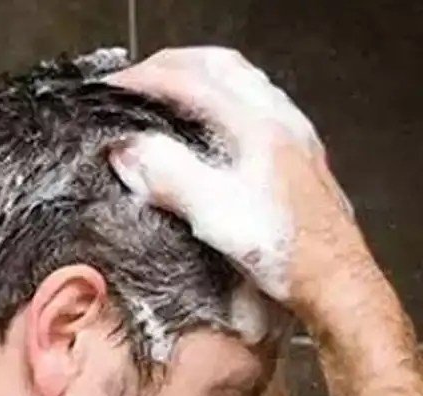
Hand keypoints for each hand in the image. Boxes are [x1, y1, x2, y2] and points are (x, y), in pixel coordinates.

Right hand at [103, 47, 374, 317]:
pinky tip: (209, 125)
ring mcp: (291, 135)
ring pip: (241, 81)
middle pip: (220, 66)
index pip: (191, 81)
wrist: (335, 279)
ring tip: (164, 95)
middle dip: (171, 66)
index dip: (144, 80)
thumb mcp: (215, 214)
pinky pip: (254, 103)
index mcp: (257, 126)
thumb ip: (169, 175)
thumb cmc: (281, 249)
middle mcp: (278, 120)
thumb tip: (125, 148)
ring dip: (198, 77)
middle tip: (134, 82)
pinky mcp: (296, 155)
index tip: (109, 92)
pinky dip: (220, 98)